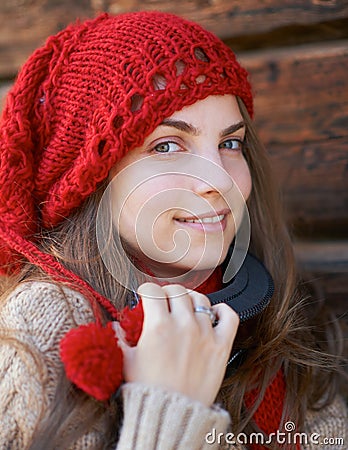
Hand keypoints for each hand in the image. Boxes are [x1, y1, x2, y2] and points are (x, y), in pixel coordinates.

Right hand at [114, 282, 238, 406]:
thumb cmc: (150, 391)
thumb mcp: (127, 361)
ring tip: (185, 306)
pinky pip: (228, 316)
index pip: (153, 291)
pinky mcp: (221, 346)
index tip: (146, 295)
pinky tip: (214, 313)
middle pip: (177, 291)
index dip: (146, 290)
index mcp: (158, 326)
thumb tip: (115, 326)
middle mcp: (183, 325)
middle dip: (167, 292)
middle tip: (163, 300)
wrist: (172, 415)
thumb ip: (120, 338)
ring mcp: (204, 333)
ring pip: (200, 299)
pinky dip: (222, 310)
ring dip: (190, 299)